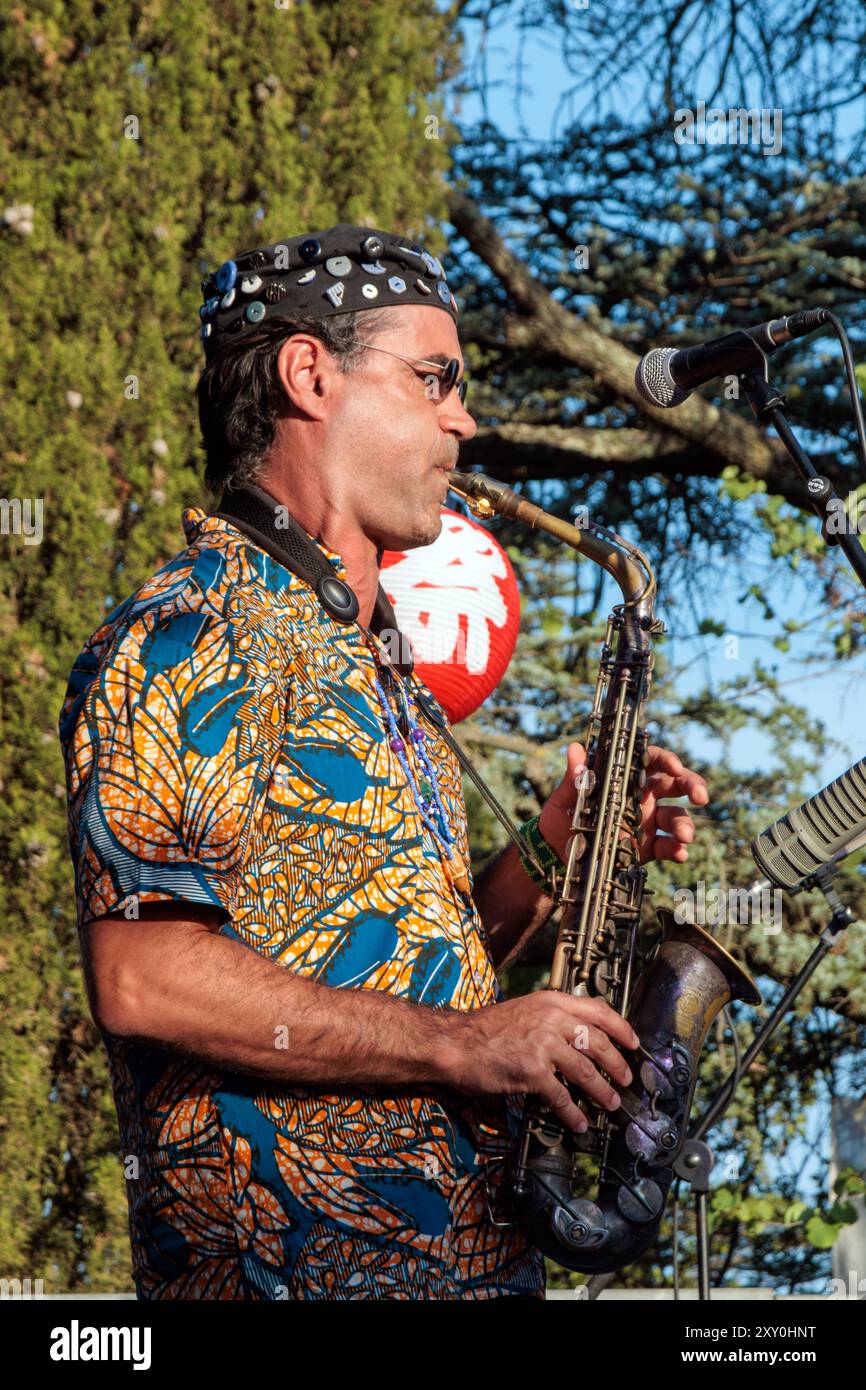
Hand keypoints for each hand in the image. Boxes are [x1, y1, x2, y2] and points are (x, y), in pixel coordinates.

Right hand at [443, 993, 639, 1131]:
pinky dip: (573, 1113)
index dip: (621, 1028)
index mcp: (551, 1002)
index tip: (633, 1042)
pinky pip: (562, 1096)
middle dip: (618, 1064)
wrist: (456, 1042)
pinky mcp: (533, 1071)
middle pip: (599, 1043)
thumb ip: (551, 1016)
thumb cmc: (485, 1029)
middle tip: (626, 1079)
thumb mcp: (524, 1010)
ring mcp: (543, 1045)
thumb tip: (579, 1034)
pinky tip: (579, 1122)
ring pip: (586, 1072)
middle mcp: (552, 1020)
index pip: (599, 1010)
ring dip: (602, 1092)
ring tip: (610, 1103)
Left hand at [538, 741, 707, 865]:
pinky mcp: (648, 847)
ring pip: (676, 816)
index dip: (667, 760)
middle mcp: (641, 796)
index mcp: (624, 778)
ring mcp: (647, 821)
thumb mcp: (565, 797)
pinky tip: (680, 854)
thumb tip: (574, 749)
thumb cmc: (560, 818)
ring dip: (685, 824)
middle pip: (675, 784)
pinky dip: (677, 849)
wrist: (555, 855)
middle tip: (700, 796)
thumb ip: (575, 777)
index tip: (675, 767)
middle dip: (692, 785)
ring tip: (684, 836)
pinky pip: (669, 846)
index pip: (652, 760)